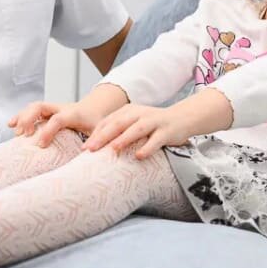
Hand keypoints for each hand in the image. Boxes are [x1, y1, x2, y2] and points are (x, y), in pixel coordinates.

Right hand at [7, 101, 100, 146]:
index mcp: (75, 114)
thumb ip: (95, 143)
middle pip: (41, 107)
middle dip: (29, 118)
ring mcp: (53, 108)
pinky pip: (31, 110)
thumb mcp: (100, 133)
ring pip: (34, 107)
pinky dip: (20, 116)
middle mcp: (62, 108)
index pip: (58, 119)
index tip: (40, 145)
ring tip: (14, 130)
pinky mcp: (47, 112)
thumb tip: (86, 154)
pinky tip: (11, 124)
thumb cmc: (96, 123)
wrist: (96, 109)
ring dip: (22, 117)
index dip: (48, 131)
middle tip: (23, 134)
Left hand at [82, 104, 200, 159]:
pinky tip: (139, 156)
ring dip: (124, 139)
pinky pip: (156, 140)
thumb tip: (96, 147)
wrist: (181, 118)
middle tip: (90, 149)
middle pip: (118, 124)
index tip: (84, 148)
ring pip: (136, 129)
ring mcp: (153, 121)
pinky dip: (147, 148)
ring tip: (113, 149)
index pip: (108, 121)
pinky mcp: (166, 131)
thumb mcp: (133, 123)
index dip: (95, 134)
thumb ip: (118, 130)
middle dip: (103, 136)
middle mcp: (139, 114)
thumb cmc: (153, 125)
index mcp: (128, 111)